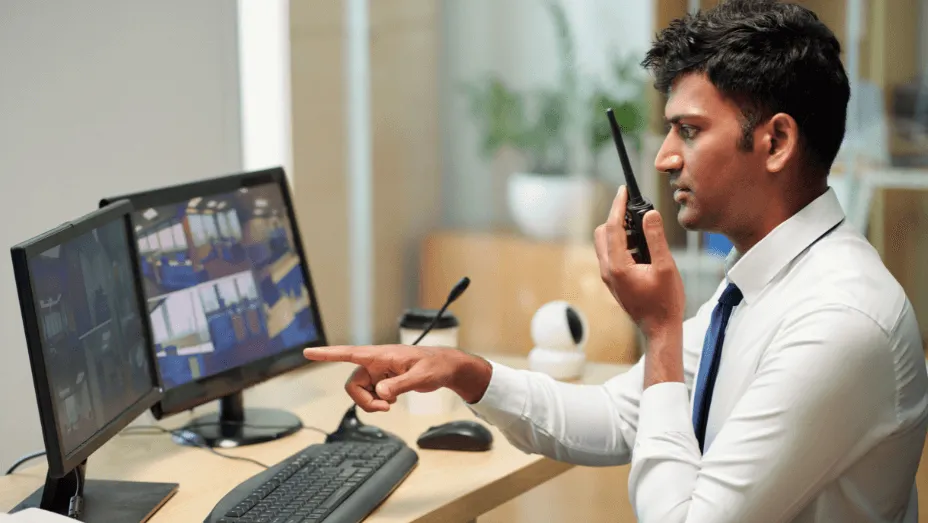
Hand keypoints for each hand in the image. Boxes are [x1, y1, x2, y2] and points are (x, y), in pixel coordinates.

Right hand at [302, 345, 491, 411]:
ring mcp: (378, 372)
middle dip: (364, 401)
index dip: (327, 354)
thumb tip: (380, 392)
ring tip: (392, 402)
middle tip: (385, 409)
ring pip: (361, 392)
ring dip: (373, 403)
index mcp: (381, 355)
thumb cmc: (435, 366)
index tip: (307, 352)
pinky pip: (371, 395)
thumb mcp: (420, 377)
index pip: (349, 353)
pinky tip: (393, 399)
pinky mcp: (382, 380)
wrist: (446, 368)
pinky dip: (379, 402)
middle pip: (353, 385)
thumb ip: (400, 385)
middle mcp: (375, 362)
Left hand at [594, 185, 685, 338]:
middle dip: (617, 219)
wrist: (659, 329)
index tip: (624, 190)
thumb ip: (656, 239)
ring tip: (643, 233)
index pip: (613, 227)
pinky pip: (611, 255)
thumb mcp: (665, 267)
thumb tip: (649, 214)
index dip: (618, 205)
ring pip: (605, 244)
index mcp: (617, 266)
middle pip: (603, 233)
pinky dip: (622, 245)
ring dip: (620, 232)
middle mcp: (607, 270)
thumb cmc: (665, 302)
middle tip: (637, 213)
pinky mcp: (613, 281)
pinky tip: (641, 249)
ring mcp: (608, 277)